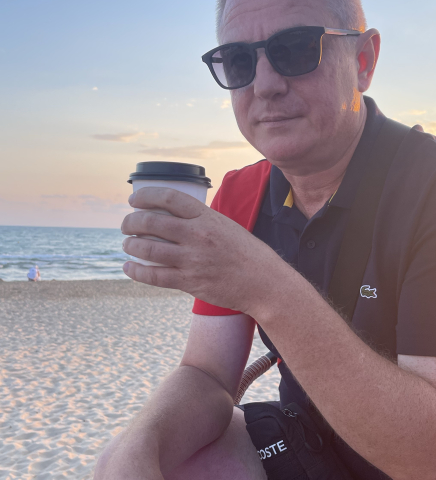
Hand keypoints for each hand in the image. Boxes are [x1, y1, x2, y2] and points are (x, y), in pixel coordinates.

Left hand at [121, 187, 288, 313]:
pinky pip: (154, 275)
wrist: (265, 283)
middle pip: (151, 221)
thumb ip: (204, 222)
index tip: (134, 200)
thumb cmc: (249, 255)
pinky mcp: (190, 282)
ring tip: (127, 244)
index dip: (145, 196)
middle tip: (126, 226)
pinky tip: (130, 268)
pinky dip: (137, 271)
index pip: (168, 198)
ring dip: (130, 245)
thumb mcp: (228, 227)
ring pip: (148, 248)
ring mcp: (192, 259)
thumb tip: (178, 220)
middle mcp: (197, 235)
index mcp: (207, 217)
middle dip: (130, 222)